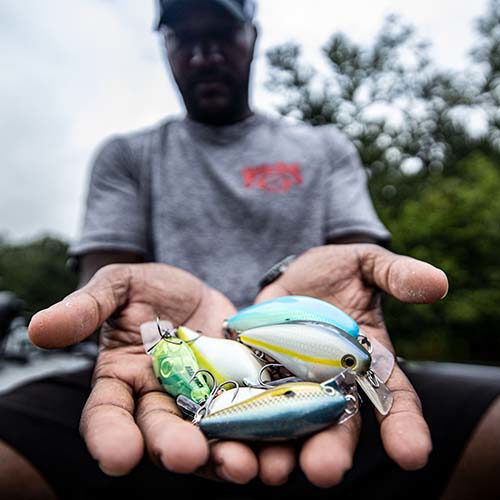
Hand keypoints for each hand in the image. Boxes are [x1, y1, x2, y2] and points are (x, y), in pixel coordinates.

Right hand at [28, 263, 266, 483]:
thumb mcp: (119, 286)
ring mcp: (202, 402)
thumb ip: (87, 307)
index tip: (117, 456)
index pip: (107, 414)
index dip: (109, 436)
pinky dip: (262, 435)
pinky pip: (249, 419)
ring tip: (245, 467)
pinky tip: (280, 446)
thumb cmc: (149, 289)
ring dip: (225, 456)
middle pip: (161, 432)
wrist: (196, 293)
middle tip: (187, 456)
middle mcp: (160, 400)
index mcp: (122, 379)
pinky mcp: (239, 394)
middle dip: (172, 447)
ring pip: (209, 437)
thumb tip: (39, 328)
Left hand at [254, 243, 448, 486]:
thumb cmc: (336, 272)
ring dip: (283, 451)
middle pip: (337, 424)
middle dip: (332, 449)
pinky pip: (250, 402)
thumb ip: (396, 275)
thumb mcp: (366, 265)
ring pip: (291, 425)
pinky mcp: (257, 376)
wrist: (291, 276)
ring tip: (271, 470)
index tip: (411, 453)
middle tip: (324, 471)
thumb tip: (436, 282)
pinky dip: (241, 422)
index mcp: (367, 363)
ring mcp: (292, 384)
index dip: (404, 425)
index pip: (393, 398)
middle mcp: (332, 384)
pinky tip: (228, 438)